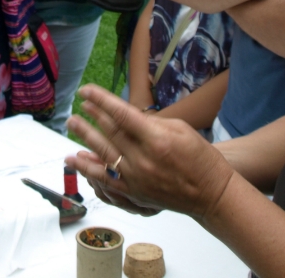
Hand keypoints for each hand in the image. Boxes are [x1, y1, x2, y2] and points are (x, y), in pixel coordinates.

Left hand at [65, 84, 233, 219]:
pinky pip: (106, 180)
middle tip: (77, 106)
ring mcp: (137, 178)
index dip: (101, 100)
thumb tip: (125, 115)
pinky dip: (89, 169)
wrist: (212, 194)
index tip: (86, 91)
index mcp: (156, 139)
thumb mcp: (181, 129)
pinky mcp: (135, 194)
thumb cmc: (200, 158)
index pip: (121, 114)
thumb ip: (151, 122)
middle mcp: (144, 159)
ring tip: (72, 124)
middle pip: (110, 133)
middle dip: (91, 116)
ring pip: (103, 155)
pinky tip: (75, 160)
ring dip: (84, 138)